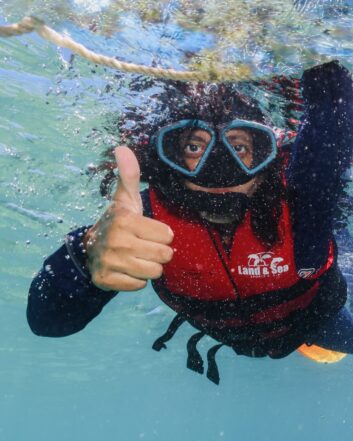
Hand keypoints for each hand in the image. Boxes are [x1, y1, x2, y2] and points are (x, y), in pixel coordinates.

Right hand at [84, 146, 173, 290]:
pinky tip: (125, 270)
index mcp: (125, 219)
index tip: (146, 232)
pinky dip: (136, 281)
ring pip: (154, 273)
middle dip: (158, 253)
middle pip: (164, 255)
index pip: (168, 236)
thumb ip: (129, 176)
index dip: (161, 235)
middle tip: (142, 247)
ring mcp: (109, 261)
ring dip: (148, 268)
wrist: (89, 251)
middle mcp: (116, 240)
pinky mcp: (106, 280)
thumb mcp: (125, 200)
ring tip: (135, 258)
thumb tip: (122, 147)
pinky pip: (140, 286)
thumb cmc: (119, 223)